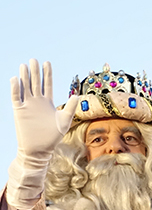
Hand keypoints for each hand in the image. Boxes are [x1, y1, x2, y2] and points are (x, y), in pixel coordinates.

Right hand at [7, 59, 77, 209]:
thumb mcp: (64, 121)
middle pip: (35, 83)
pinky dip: (15, 88)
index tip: (47, 62)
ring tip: (25, 65)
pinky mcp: (19, 111)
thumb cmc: (52, 137)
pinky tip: (16, 79)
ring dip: (25, 77)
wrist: (39, 150)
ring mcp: (27, 105)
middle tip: (34, 60)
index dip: (47, 74)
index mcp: (48, 103)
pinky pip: (16, 96)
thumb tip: (77, 95)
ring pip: (25, 87)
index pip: (47, 84)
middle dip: (35, 71)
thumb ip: (71, 108)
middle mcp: (37, 102)